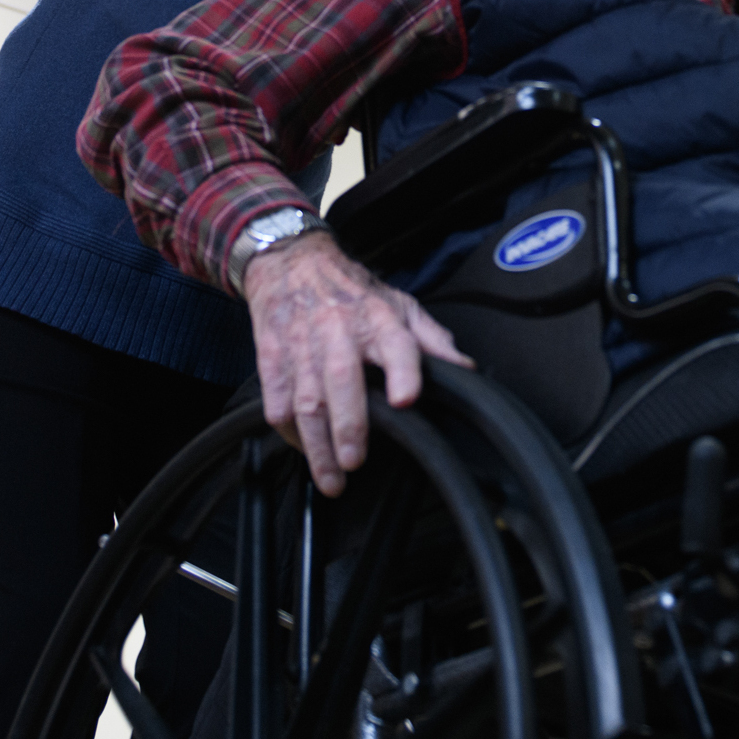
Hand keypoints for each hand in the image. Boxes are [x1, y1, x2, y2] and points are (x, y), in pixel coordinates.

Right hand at [241, 231, 466, 494]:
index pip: (397, 344)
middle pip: (342, 381)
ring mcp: (302, 344)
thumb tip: (466, 370)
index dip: (404, 371)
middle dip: (348, 426)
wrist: (290, 261)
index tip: (405, 400)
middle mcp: (340, 331)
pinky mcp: (272, 356)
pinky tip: (302, 448)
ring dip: (316, 444)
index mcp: (379, 319)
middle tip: (355, 462)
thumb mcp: (400, 304)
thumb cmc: (352, 291)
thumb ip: (433, 339)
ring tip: (331, 478)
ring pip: (306, 400)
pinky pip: (276, 400)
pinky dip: (287, 430)